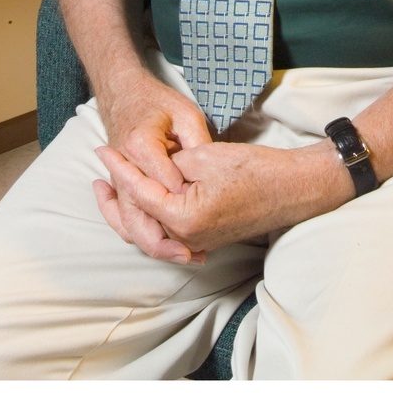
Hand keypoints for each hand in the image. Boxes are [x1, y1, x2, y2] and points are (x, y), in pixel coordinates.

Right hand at [93, 69, 214, 264]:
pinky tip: (170, 247)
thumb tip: (208, 175)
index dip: (188, 199)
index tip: (210, 217)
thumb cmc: (155, 100)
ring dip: (154, 243)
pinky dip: (143, 235)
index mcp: (141, 145)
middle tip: (193, 255)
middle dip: (165, 240)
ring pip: (130, 222)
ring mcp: (118, 180)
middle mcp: (126, 167)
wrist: (122, 93)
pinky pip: (127, 218)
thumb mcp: (185, 114)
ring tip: (186, 256)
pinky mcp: (120, 187)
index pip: (165, 183)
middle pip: (140, 214)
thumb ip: (196, 144)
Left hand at [94, 137, 346, 259]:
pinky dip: (151, 216)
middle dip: (116, 197)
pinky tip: (145, 197)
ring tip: (112, 185)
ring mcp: (198, 243)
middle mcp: (188, 239)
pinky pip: (167, 232)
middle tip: (100, 170)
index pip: (140, 193)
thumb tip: (153, 168)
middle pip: (138, 223)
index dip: (119, 168)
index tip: (104, 149)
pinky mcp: (206, 239)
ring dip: (130, 208)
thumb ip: (171, 165)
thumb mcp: (204, 157)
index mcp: (184, 219)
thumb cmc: (254, 169)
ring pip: (150, 231)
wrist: (292, 188)